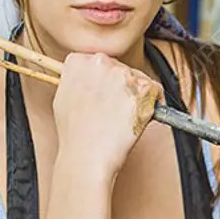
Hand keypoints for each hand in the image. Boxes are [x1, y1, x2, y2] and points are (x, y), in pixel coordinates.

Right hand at [53, 52, 163, 178]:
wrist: (87, 157)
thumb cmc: (75, 135)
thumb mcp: (63, 98)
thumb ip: (77, 80)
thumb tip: (88, 78)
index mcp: (79, 62)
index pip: (99, 62)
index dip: (104, 80)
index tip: (105, 92)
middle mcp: (101, 63)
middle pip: (120, 68)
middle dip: (122, 86)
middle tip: (115, 109)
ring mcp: (123, 75)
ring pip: (138, 78)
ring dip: (137, 95)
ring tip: (123, 117)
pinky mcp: (143, 90)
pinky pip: (156, 90)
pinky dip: (153, 103)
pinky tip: (139, 116)